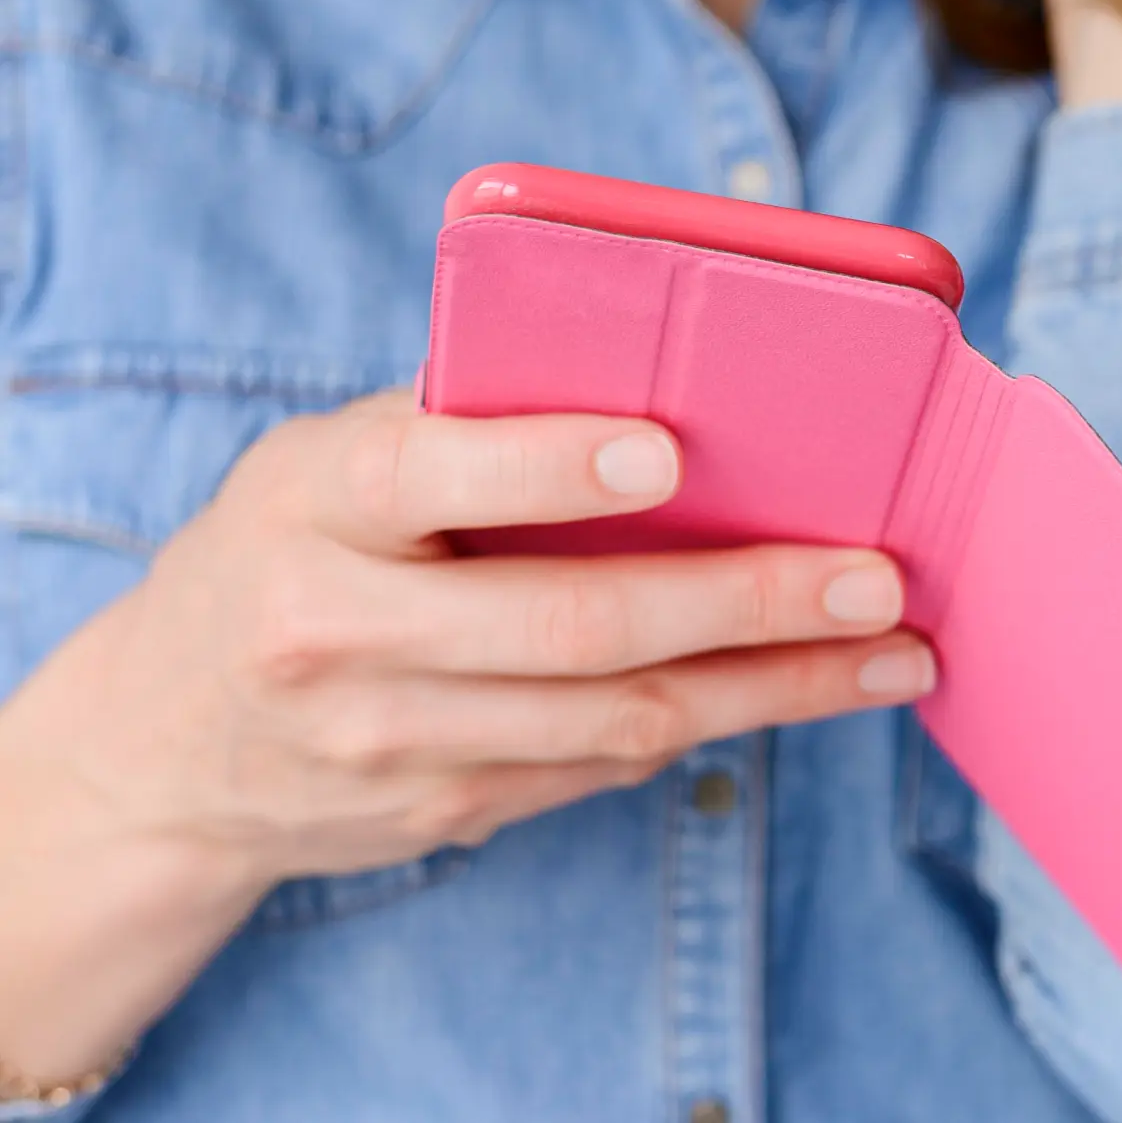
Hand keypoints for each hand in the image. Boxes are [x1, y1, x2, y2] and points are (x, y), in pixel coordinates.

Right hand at [10, 390, 929, 893]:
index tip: (667, 450)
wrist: (163, 744)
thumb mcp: (328, 460)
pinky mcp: (448, 812)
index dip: (549, 465)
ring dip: (777, 687)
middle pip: (570, 625)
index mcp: (315, 507)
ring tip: (895, 650)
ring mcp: (394, 743)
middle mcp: (342, 635)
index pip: (432, 479)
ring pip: (617, 719)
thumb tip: (668, 373)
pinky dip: (720, 721)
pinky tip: (809, 688)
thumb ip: (465, 425)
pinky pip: (606, 765)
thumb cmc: (289, 547)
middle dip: (745, 603)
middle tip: (873, 576)